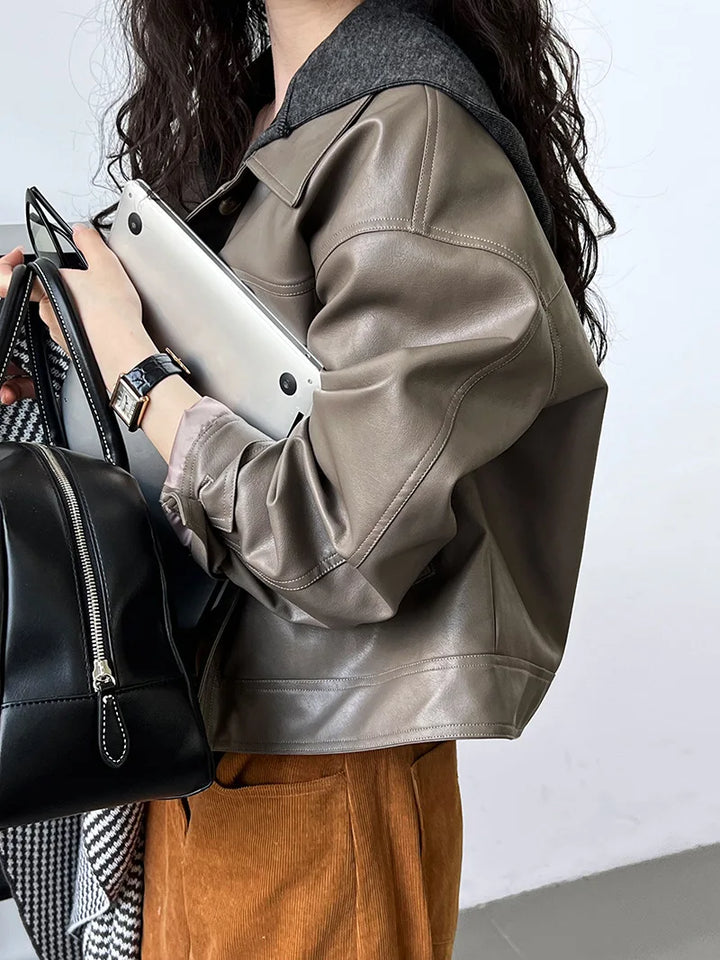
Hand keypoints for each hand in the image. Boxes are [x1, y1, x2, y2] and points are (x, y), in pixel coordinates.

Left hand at [0, 224, 146, 403]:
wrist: (123, 352)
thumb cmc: (111, 314)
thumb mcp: (105, 264)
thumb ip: (89, 242)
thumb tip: (81, 232)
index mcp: (45, 289)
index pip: (7, 278)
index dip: (6, 265)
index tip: (19, 256)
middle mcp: (46, 313)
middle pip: (46, 292)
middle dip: (64, 284)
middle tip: (87, 279)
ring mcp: (57, 333)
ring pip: (61, 311)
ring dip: (77, 304)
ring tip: (103, 301)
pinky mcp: (71, 348)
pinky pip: (73, 329)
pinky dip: (86, 322)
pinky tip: (106, 319)